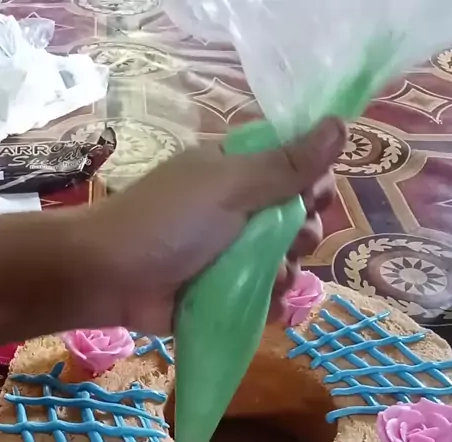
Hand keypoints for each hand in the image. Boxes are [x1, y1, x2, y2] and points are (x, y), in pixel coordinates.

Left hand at [73, 117, 345, 334]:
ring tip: (267, 280)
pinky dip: (268, 305)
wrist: (110, 277)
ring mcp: (235, 257)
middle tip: (287, 243)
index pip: (300, 173)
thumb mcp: (229, 186)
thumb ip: (286, 164)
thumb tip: (341, 124)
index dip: (314, 186)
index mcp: (242, 175)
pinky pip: (267, 300)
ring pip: (289, 265)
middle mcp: (243, 213)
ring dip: (286, 275)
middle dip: (303, 236)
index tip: (312, 199)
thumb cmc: (167, 222)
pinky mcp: (227, 295)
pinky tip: (259, 306)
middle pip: (301, 222)